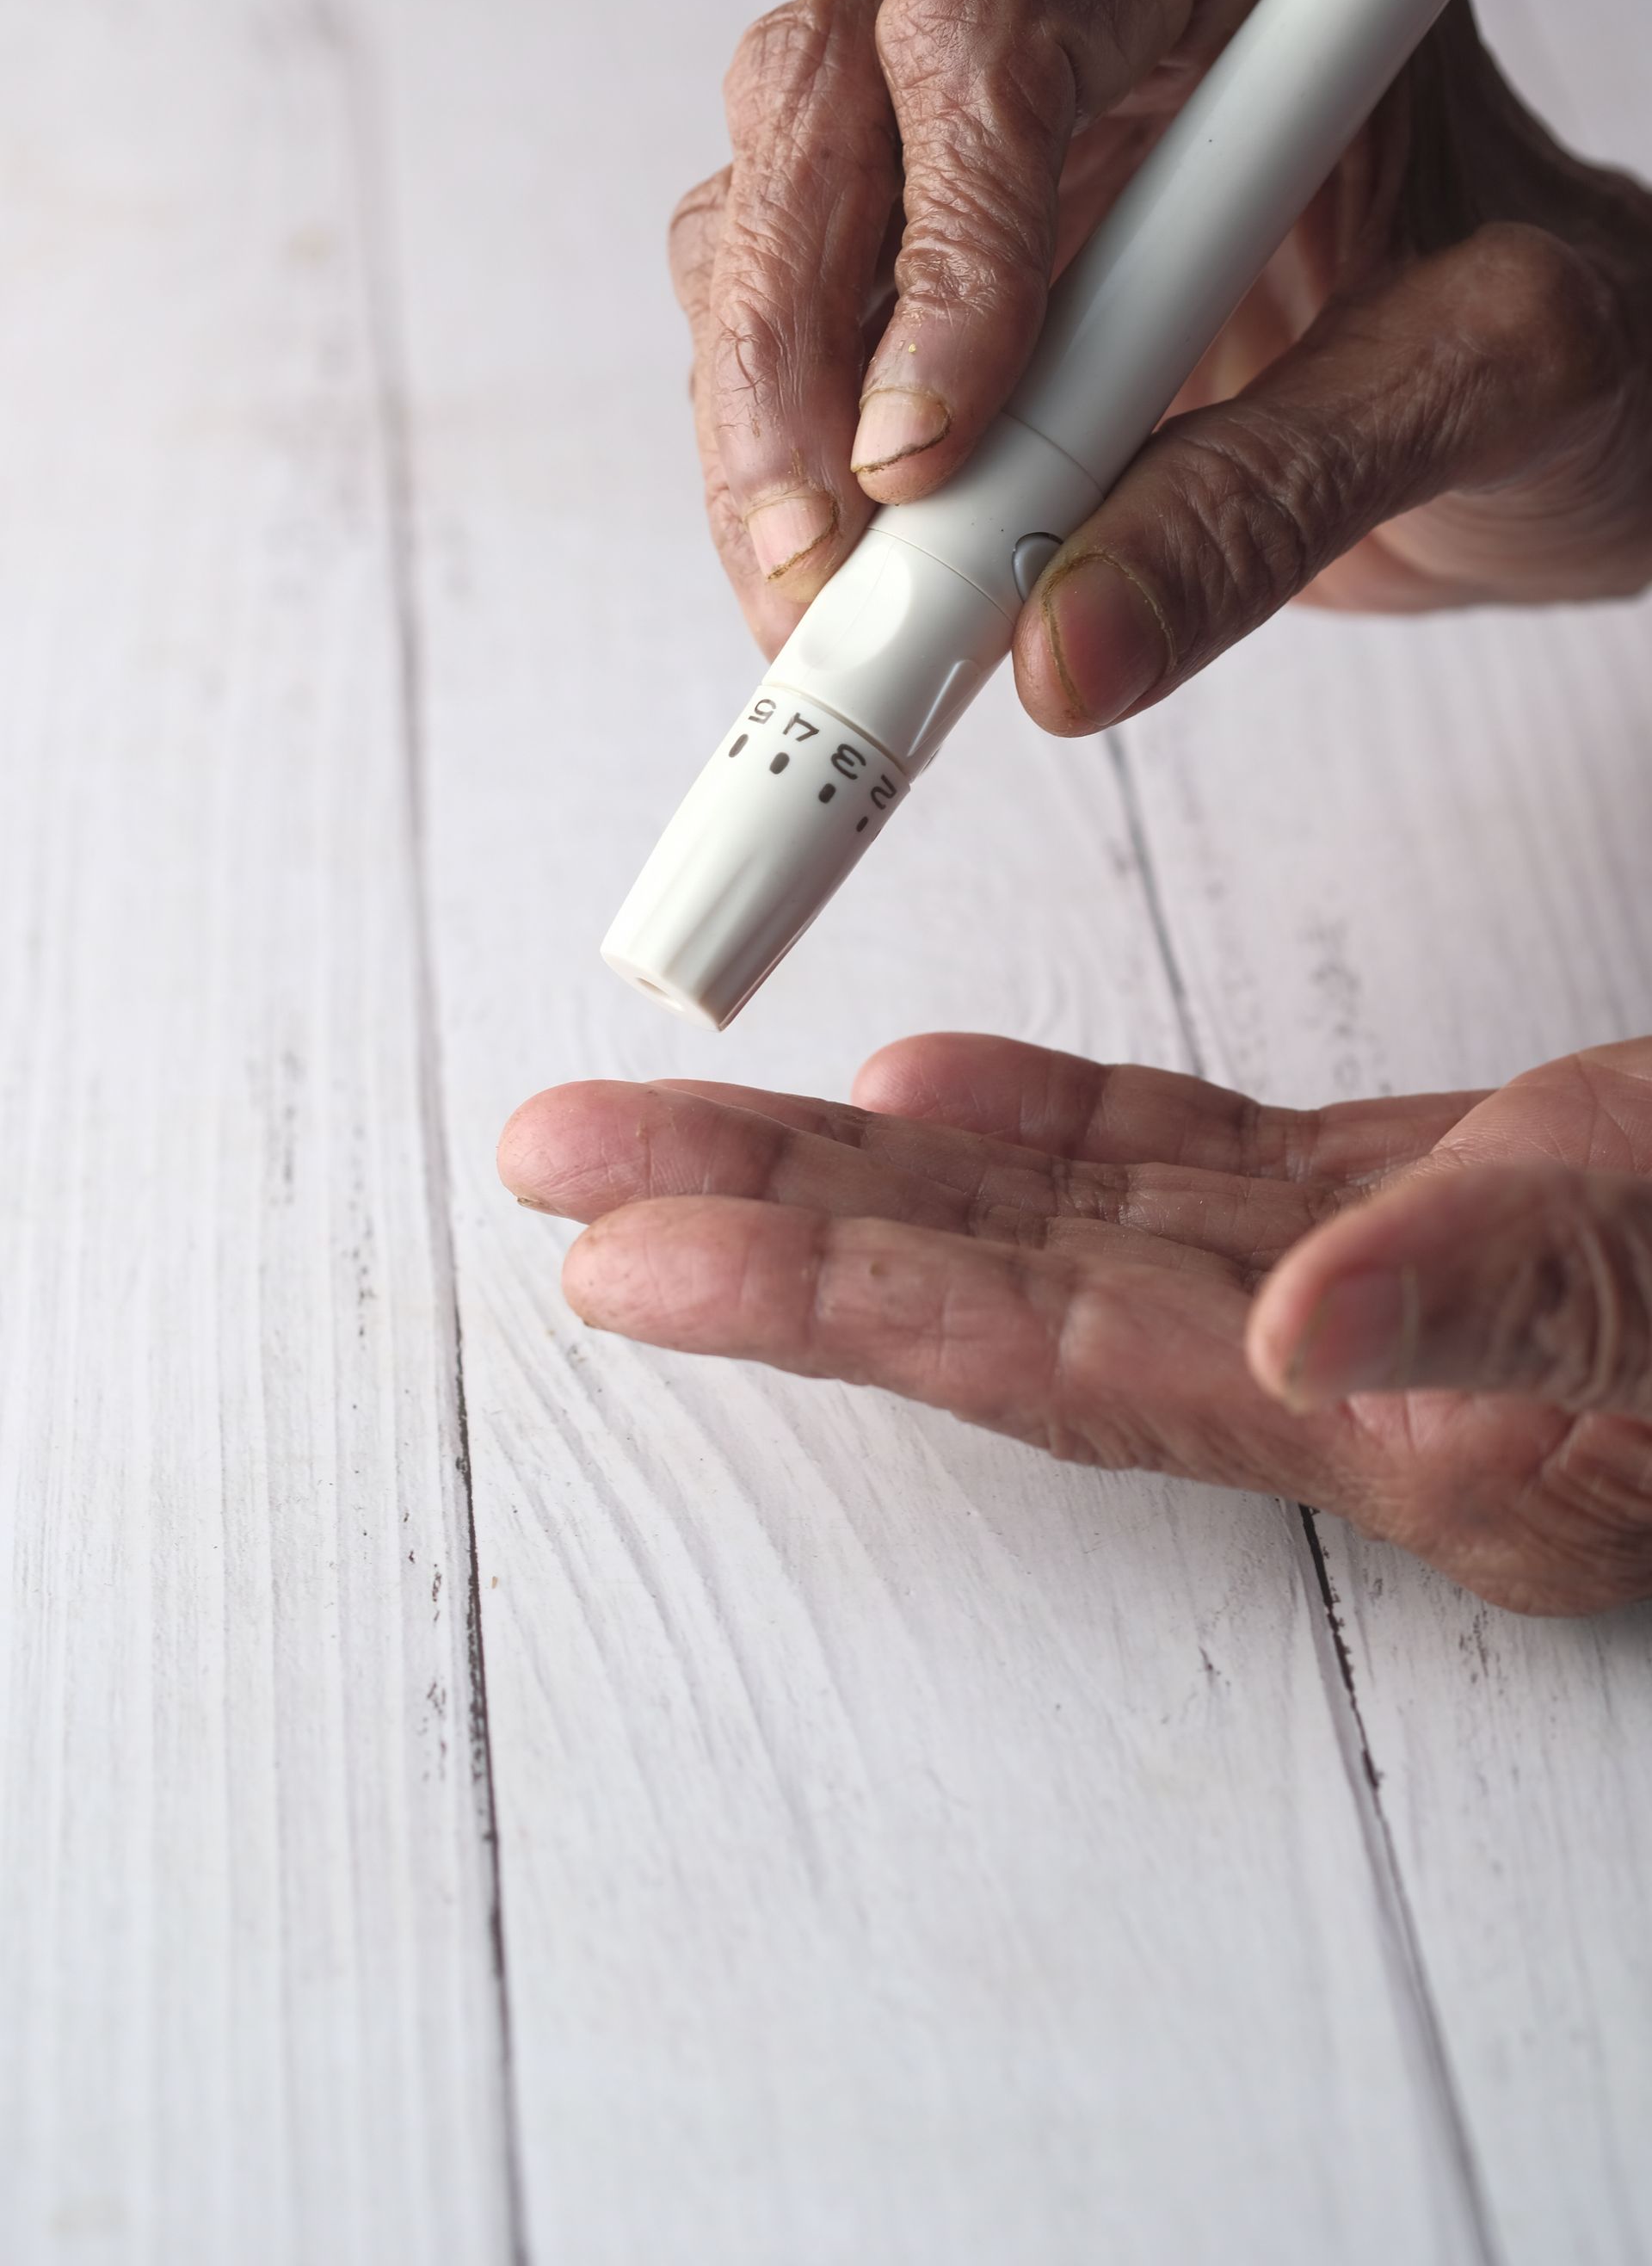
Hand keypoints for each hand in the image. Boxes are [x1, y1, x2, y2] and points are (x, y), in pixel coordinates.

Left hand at [499, 1033, 1651, 1615]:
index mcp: (1400, 1406)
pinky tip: (935, 1094)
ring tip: (678, 1134)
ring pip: (1066, 1221)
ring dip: (867, 1173)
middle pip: (1002, 1290)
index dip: (832, 1297)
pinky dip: (1057, 1127)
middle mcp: (1344, 1369)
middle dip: (770, 1224)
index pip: (1050, 1353)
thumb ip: (1519, 1304)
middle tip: (562, 1169)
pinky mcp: (1410, 1215)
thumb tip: (1317, 1333)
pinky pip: (1188, 1172)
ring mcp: (1365, 1292)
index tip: (626, 1255)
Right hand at [671, 0, 1651, 728]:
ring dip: (761, 432)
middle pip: (825, 94)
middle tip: (821, 566)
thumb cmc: (1552, 343)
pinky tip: (841, 580)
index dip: (941, 251)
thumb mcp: (1486, 397)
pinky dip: (774, 470)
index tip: (932, 459)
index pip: (1005, 38)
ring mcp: (976, 103)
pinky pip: (773, 320)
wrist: (1537, 402)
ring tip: (830, 613)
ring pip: (760, 207)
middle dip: (792, 354)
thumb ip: (1280, 505)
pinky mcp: (916, 231)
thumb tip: (1060, 652)